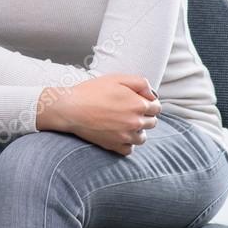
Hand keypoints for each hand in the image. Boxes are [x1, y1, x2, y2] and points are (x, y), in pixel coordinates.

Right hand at [37, 74, 160, 155]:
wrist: (70, 109)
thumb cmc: (91, 92)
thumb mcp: (116, 78)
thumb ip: (140, 82)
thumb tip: (152, 94)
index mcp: (138, 104)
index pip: (157, 107)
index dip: (148, 102)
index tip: (137, 101)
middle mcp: (136, 122)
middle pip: (152, 122)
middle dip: (144, 116)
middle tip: (128, 110)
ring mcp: (126, 136)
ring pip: (142, 137)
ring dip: (137, 130)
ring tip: (123, 123)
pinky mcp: (115, 146)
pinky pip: (129, 149)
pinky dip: (126, 143)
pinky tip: (117, 134)